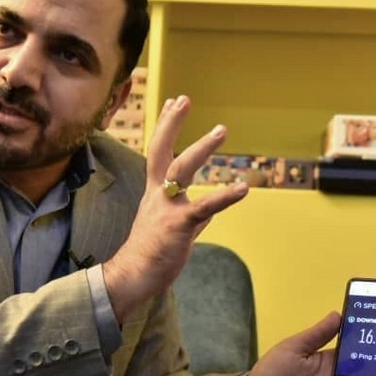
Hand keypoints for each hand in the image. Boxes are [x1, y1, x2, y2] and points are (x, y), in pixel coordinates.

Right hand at [103, 95, 248, 322]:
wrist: (133, 277)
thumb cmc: (151, 255)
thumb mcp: (173, 229)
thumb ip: (192, 216)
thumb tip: (208, 211)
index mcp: (155, 193)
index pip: (158, 152)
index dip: (165, 126)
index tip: (172, 102)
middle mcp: (158, 194)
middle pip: (161, 150)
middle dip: (171, 124)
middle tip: (183, 99)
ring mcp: (167, 208)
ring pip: (181, 169)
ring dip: (201, 148)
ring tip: (221, 130)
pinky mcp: (178, 225)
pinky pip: (204, 207)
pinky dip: (224, 196)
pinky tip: (242, 188)